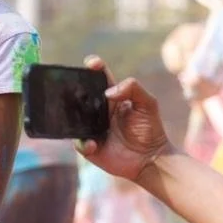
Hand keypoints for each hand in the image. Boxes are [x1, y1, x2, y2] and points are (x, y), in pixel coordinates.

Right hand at [75, 56, 171, 181]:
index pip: (99, 78)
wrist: (150, 159)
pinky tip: (94, 144)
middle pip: (79, 96)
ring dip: (72, 118)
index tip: (91, 63)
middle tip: (72, 88)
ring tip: (79, 120)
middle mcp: (97, 111)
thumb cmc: (150, 129)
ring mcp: (91, 128)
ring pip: (72, 119)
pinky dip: (84, 143)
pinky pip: (78, 142)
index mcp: (111, 97)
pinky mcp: (88, 146)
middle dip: (73, 90)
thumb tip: (109, 92)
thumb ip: (133, 89)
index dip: (93, 68)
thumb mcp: (148, 104)